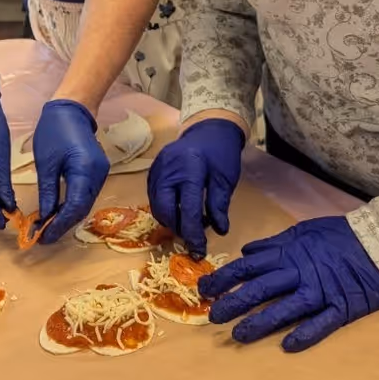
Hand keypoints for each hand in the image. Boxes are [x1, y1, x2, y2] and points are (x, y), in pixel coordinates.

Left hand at [33, 100, 109, 243]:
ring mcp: (101, 174)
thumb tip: (44, 218)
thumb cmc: (54, 130)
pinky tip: (58, 212)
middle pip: (82, 208)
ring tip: (47, 227)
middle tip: (42, 237)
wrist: (72, 109)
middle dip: (63, 224)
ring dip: (67, 217)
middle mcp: (98, 175)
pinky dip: (72, 206)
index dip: (59, 225)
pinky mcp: (98, 172)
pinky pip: (86, 195)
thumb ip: (47, 192)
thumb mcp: (45, 163)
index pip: (75, 207)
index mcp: (85, 170)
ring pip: (85, 204)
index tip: (43, 237)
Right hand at [148, 119, 244, 258]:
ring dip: (171, 219)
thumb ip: (219, 204)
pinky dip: (165, 208)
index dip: (193, 232)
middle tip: (192, 238)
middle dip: (177, 228)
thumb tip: (219, 231)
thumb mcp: (225, 179)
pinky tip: (180, 209)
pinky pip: (153, 196)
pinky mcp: (152, 170)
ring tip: (189, 221)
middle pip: (165, 208)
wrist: (208, 130)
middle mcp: (168, 168)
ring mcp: (157, 168)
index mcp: (190, 168)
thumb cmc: (220, 154)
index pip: (188, 208)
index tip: (199, 250)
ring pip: (156, 204)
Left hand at [200, 216, 378, 351]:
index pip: (247, 267)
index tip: (204, 289)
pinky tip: (287, 346)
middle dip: (234, 303)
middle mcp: (299, 273)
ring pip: (285, 309)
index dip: (224, 279)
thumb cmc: (339, 236)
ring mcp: (320, 291)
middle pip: (260, 289)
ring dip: (260, 323)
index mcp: (288, 253)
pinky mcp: (341, 307)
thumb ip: (273, 244)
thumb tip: (246, 251)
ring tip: (239, 336)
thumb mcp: (302, 231)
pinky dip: (305, 334)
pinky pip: (321, 324)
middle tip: (213, 316)